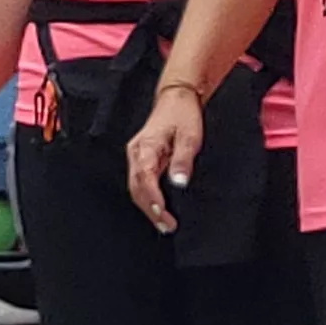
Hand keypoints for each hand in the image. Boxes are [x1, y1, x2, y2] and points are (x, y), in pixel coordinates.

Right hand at [123, 82, 205, 234]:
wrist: (177, 98)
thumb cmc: (182, 114)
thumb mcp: (189, 136)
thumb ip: (182, 160)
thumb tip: (178, 182)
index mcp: (145, 147)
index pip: (145, 179)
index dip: (153, 200)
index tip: (163, 215)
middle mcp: (136, 153)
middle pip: (136, 189)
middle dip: (150, 210)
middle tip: (166, 226)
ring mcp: (136, 157)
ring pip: (136, 188)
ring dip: (148, 207)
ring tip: (163, 223)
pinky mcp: (141, 159)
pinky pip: (140, 183)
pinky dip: (147, 198)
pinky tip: (158, 208)